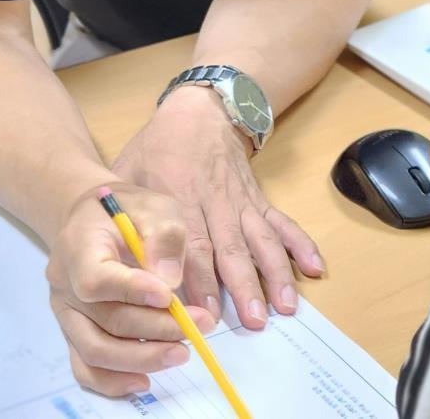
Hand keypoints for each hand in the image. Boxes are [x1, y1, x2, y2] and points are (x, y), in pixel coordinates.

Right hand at [46, 180, 216, 397]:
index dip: (131, 292)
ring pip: (95, 350)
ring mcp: (67, 313)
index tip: (169, 296)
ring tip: (181, 353)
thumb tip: (169, 281)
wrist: (93, 219)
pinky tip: (145, 380)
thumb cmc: (128, 210)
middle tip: (197, 327)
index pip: (96, 278)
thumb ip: (163, 236)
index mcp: (79, 246)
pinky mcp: (74, 332)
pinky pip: (85, 367)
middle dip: (156, 328)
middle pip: (105, 319)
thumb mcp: (154, 205)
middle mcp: (65, 284)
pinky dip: (112, 381)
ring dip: (141, 358)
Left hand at [110, 86, 323, 330]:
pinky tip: (315, 268)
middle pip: (233, 248)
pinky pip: (282, 222)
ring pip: (261, 240)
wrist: (200, 109)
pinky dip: (300, 244)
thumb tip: (114, 259)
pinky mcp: (258, 198)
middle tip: (255, 320)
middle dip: (245, 286)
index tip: (209, 311)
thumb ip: (124, 213)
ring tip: (286, 306)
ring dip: (276, 273)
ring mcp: (241, 201)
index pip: (193, 243)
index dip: (201, 279)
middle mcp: (215, 202)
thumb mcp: (130, 170)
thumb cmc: (158, 145)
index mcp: (180, 197)